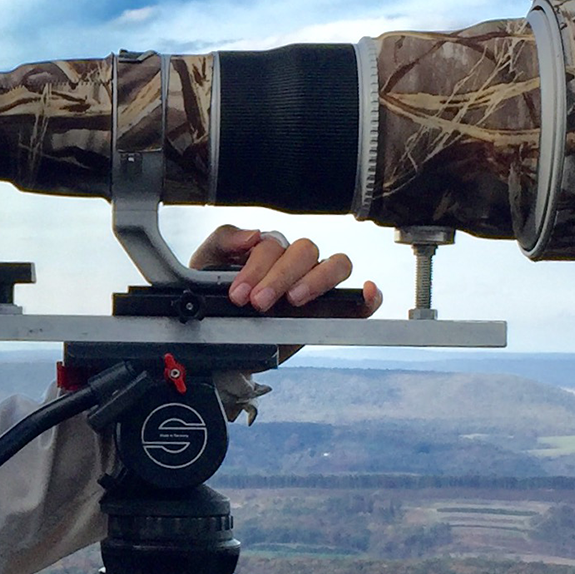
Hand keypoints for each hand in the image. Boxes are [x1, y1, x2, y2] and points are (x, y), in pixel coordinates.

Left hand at [189, 225, 382, 316]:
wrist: (219, 339)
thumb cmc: (216, 296)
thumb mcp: (205, 265)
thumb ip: (223, 241)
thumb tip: (252, 234)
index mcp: (268, 249)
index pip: (273, 246)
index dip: (257, 268)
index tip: (239, 294)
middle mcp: (295, 264)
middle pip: (305, 251)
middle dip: (280, 277)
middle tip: (259, 302)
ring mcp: (316, 286)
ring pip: (336, 265)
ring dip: (317, 280)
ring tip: (294, 301)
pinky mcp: (331, 311)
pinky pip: (360, 298)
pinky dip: (369, 296)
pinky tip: (366, 294)